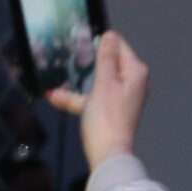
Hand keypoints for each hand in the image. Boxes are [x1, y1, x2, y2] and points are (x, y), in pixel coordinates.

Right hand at [47, 30, 147, 168]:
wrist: (108, 155)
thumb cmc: (106, 117)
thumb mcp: (104, 83)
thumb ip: (106, 58)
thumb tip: (109, 35)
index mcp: (135, 72)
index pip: (119, 46)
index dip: (100, 43)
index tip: (80, 42)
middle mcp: (133, 82)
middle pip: (108, 64)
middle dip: (87, 63)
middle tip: (67, 59)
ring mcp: (123, 98)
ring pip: (99, 82)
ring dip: (78, 82)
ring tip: (56, 81)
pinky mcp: (112, 111)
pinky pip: (94, 98)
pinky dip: (79, 98)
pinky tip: (56, 98)